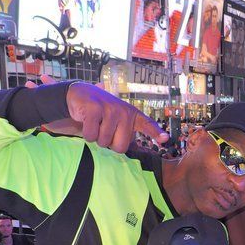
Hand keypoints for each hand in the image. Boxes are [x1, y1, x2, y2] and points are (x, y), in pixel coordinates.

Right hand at [26, 77, 168, 152]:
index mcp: (133, 116)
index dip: (156, 132)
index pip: (147, 125)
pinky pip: (91, 135)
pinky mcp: (95, 109)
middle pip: (120, 147)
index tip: (165, 139)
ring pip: (103, 142)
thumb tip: (131, 149)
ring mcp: (110, 109)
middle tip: (104, 129)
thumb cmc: (101, 114)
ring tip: (95, 123)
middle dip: (109, 143)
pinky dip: (86, 133)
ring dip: (96, 138)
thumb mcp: (117, 121)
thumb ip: (125, 134)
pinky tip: (86, 121)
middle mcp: (124, 112)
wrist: (79, 95)